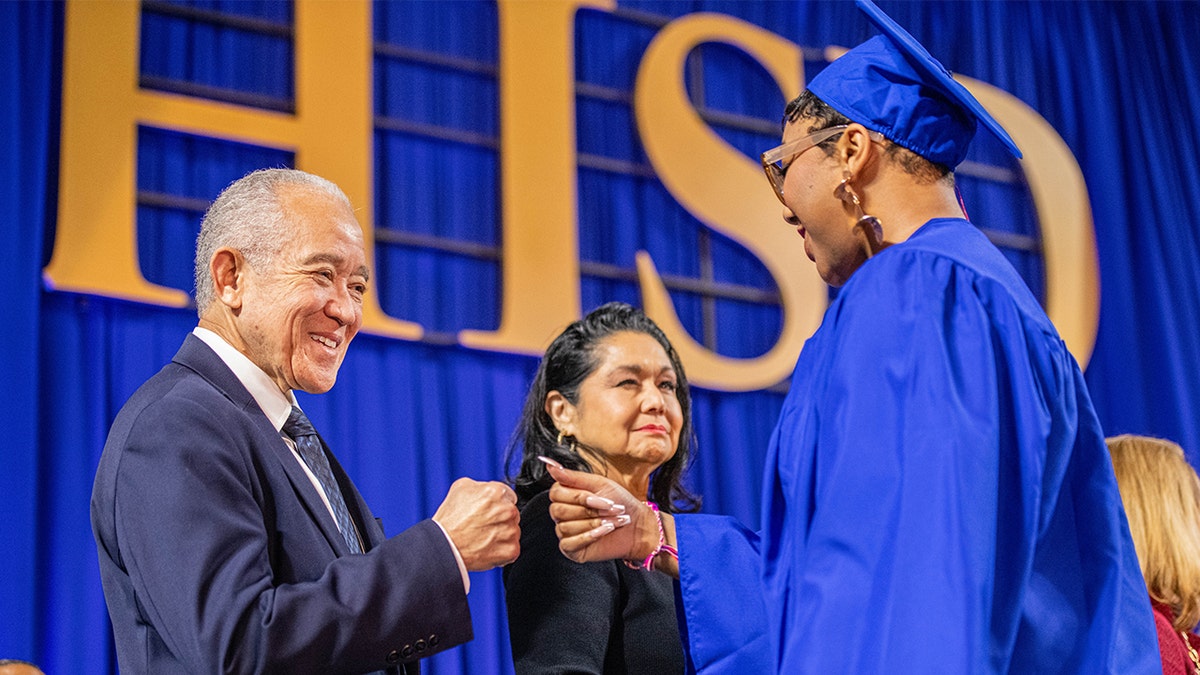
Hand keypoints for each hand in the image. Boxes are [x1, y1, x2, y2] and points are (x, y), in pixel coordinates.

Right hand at [433, 478, 519, 570]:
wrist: (444, 547)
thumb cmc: (449, 520)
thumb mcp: (459, 488)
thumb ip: (479, 485)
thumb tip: (486, 488)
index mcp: (496, 492)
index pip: (508, 496)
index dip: (496, 504)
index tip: (487, 511)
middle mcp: (507, 510)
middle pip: (511, 513)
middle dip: (500, 519)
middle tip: (482, 526)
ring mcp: (511, 531)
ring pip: (512, 531)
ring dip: (502, 535)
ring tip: (482, 538)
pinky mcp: (511, 549)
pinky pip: (512, 548)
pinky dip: (502, 551)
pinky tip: (487, 548)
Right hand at [542, 458, 659, 564]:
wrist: (637, 525)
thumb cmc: (621, 503)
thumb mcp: (599, 483)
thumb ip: (573, 476)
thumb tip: (550, 466)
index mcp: (566, 495)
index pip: (555, 493)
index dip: (578, 496)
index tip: (598, 497)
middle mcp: (562, 514)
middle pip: (558, 511)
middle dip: (588, 510)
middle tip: (610, 509)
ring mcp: (565, 532)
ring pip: (565, 527)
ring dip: (594, 523)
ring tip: (613, 521)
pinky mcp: (571, 549)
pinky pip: (569, 543)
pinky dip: (589, 536)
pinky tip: (604, 531)